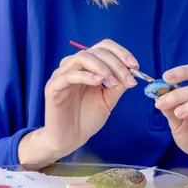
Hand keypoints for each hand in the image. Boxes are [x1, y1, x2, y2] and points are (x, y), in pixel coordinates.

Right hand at [34, 40, 138, 162]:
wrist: (71, 139)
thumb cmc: (87, 118)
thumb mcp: (108, 99)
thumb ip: (118, 84)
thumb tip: (132, 71)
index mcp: (87, 66)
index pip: (103, 47)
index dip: (120, 53)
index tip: (135, 66)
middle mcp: (74, 66)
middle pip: (96, 51)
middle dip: (116, 64)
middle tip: (129, 79)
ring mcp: (61, 75)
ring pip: (82, 58)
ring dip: (102, 67)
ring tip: (113, 82)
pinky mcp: (53, 87)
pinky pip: (69, 75)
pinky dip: (86, 76)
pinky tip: (98, 82)